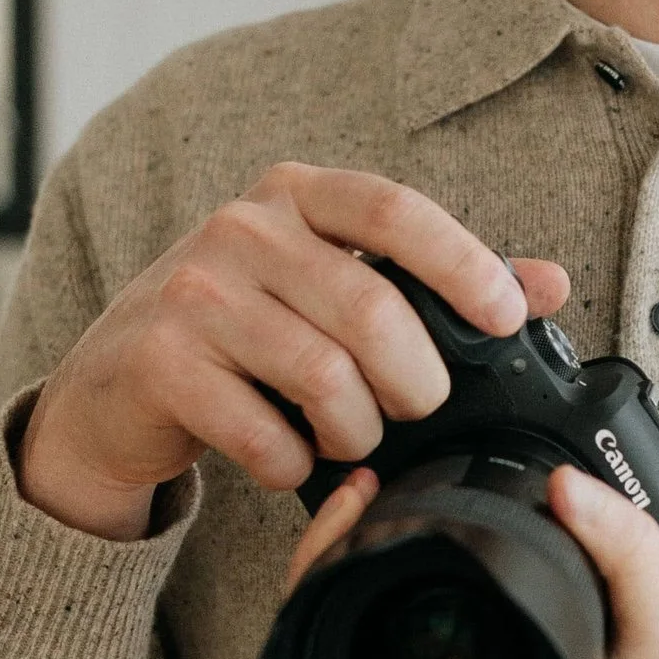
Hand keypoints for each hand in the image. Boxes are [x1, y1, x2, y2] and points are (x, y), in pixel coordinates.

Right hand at [18, 168, 569, 542]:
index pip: (395, 209)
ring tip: (346, 437)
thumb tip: (548, 284)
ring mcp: (193, 294)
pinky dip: (290, 462)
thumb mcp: (329, 286)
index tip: (508, 317)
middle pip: (370, 307)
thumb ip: (432, 282)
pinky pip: (261, 431)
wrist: (110, 389)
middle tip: (417, 408)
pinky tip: (286, 457)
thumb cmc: (241, 333)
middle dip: (414, 379)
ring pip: (323, 375)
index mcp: (294, 195)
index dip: (464, 263)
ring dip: (353, 429)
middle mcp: (239, 229)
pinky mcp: (159, 362)